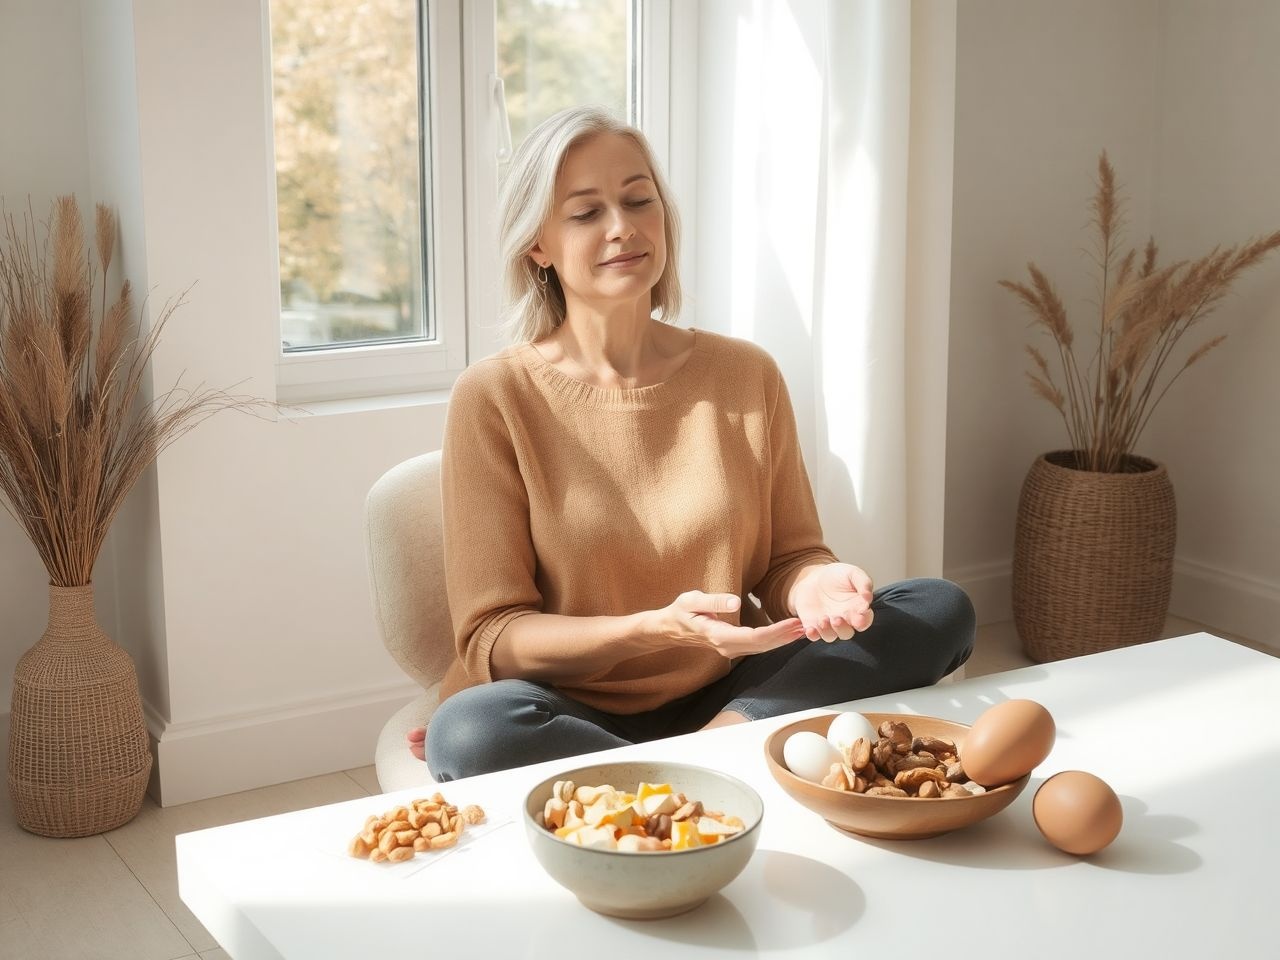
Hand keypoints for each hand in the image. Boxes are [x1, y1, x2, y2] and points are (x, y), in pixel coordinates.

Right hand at [652, 590, 805, 658]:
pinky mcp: (734, 647)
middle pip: (763, 645)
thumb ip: (713, 602)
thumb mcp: (691, 600)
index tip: (794, 623)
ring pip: (763, 648)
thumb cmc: (680, 612)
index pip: (755, 637)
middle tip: (810, 625)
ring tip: (805, 628)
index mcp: (720, 636)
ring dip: (784, 639)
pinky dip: (775, 639)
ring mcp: (731, 650)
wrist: (670, 629)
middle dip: (786, 636)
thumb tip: (736, 602)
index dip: (777, 631)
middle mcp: (728, 648)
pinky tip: (788, 632)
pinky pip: (758, 646)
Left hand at [791, 563, 874, 641]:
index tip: (860, 615)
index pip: (865, 620)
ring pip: (830, 636)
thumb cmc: (837, 576)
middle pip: (847, 633)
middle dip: (842, 628)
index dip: (863, 620)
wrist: (814, 576)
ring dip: (827, 631)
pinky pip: (813, 636)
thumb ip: (864, 583)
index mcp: (857, 609)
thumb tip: (868, 597)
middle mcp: (844, 620)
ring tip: (823, 619)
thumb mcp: (853, 573)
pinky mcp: (813, 625)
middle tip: (837, 619)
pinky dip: (812, 635)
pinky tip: (810, 629)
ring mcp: (828, 625)